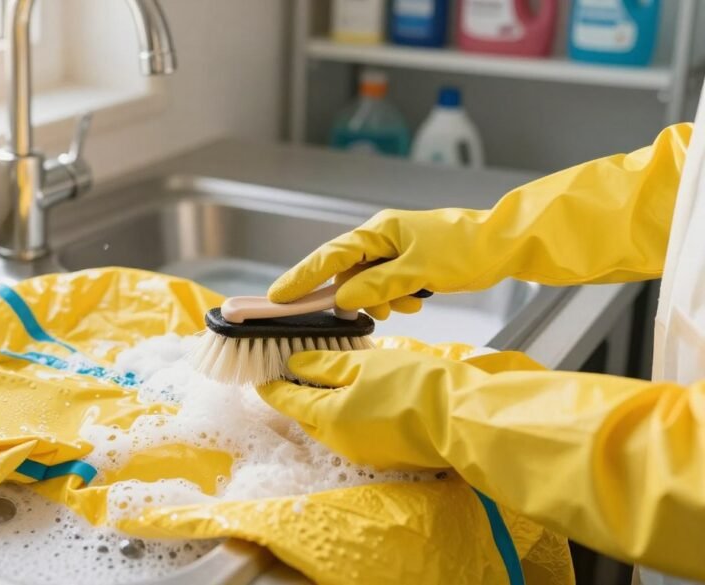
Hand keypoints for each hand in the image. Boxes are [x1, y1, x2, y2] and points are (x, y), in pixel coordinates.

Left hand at [257, 348, 538, 468]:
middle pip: (305, 417)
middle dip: (296, 396)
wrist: (462, 418)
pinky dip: (345, 414)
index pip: (286, 401)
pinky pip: (352, 433)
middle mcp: (339, 442)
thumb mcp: (364, 363)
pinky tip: (356, 394)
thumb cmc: (414, 385)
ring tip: (325, 378)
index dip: (271, 385)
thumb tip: (295, 363)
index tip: (260, 373)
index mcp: (328, 418)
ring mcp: (362, 453)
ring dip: (322, 405)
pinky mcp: (384, 455)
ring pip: (329, 426)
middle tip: (292, 370)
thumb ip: (325, 365)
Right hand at [268, 124, 687, 319]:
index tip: (277, 296)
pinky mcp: (409, 264)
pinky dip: (395, 297)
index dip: (301, 277)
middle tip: (348, 315)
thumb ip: (377, 285)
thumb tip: (343, 299)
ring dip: (379, 299)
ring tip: (404, 304)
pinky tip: (415, 300)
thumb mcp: (418, 270)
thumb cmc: (464, 249)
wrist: (505, 244)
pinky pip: (387, 285)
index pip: (329, 256)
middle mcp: (381, 237)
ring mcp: (395, 250)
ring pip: (367, 283)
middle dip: (350, 296)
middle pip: (345, 271)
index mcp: (379, 230)